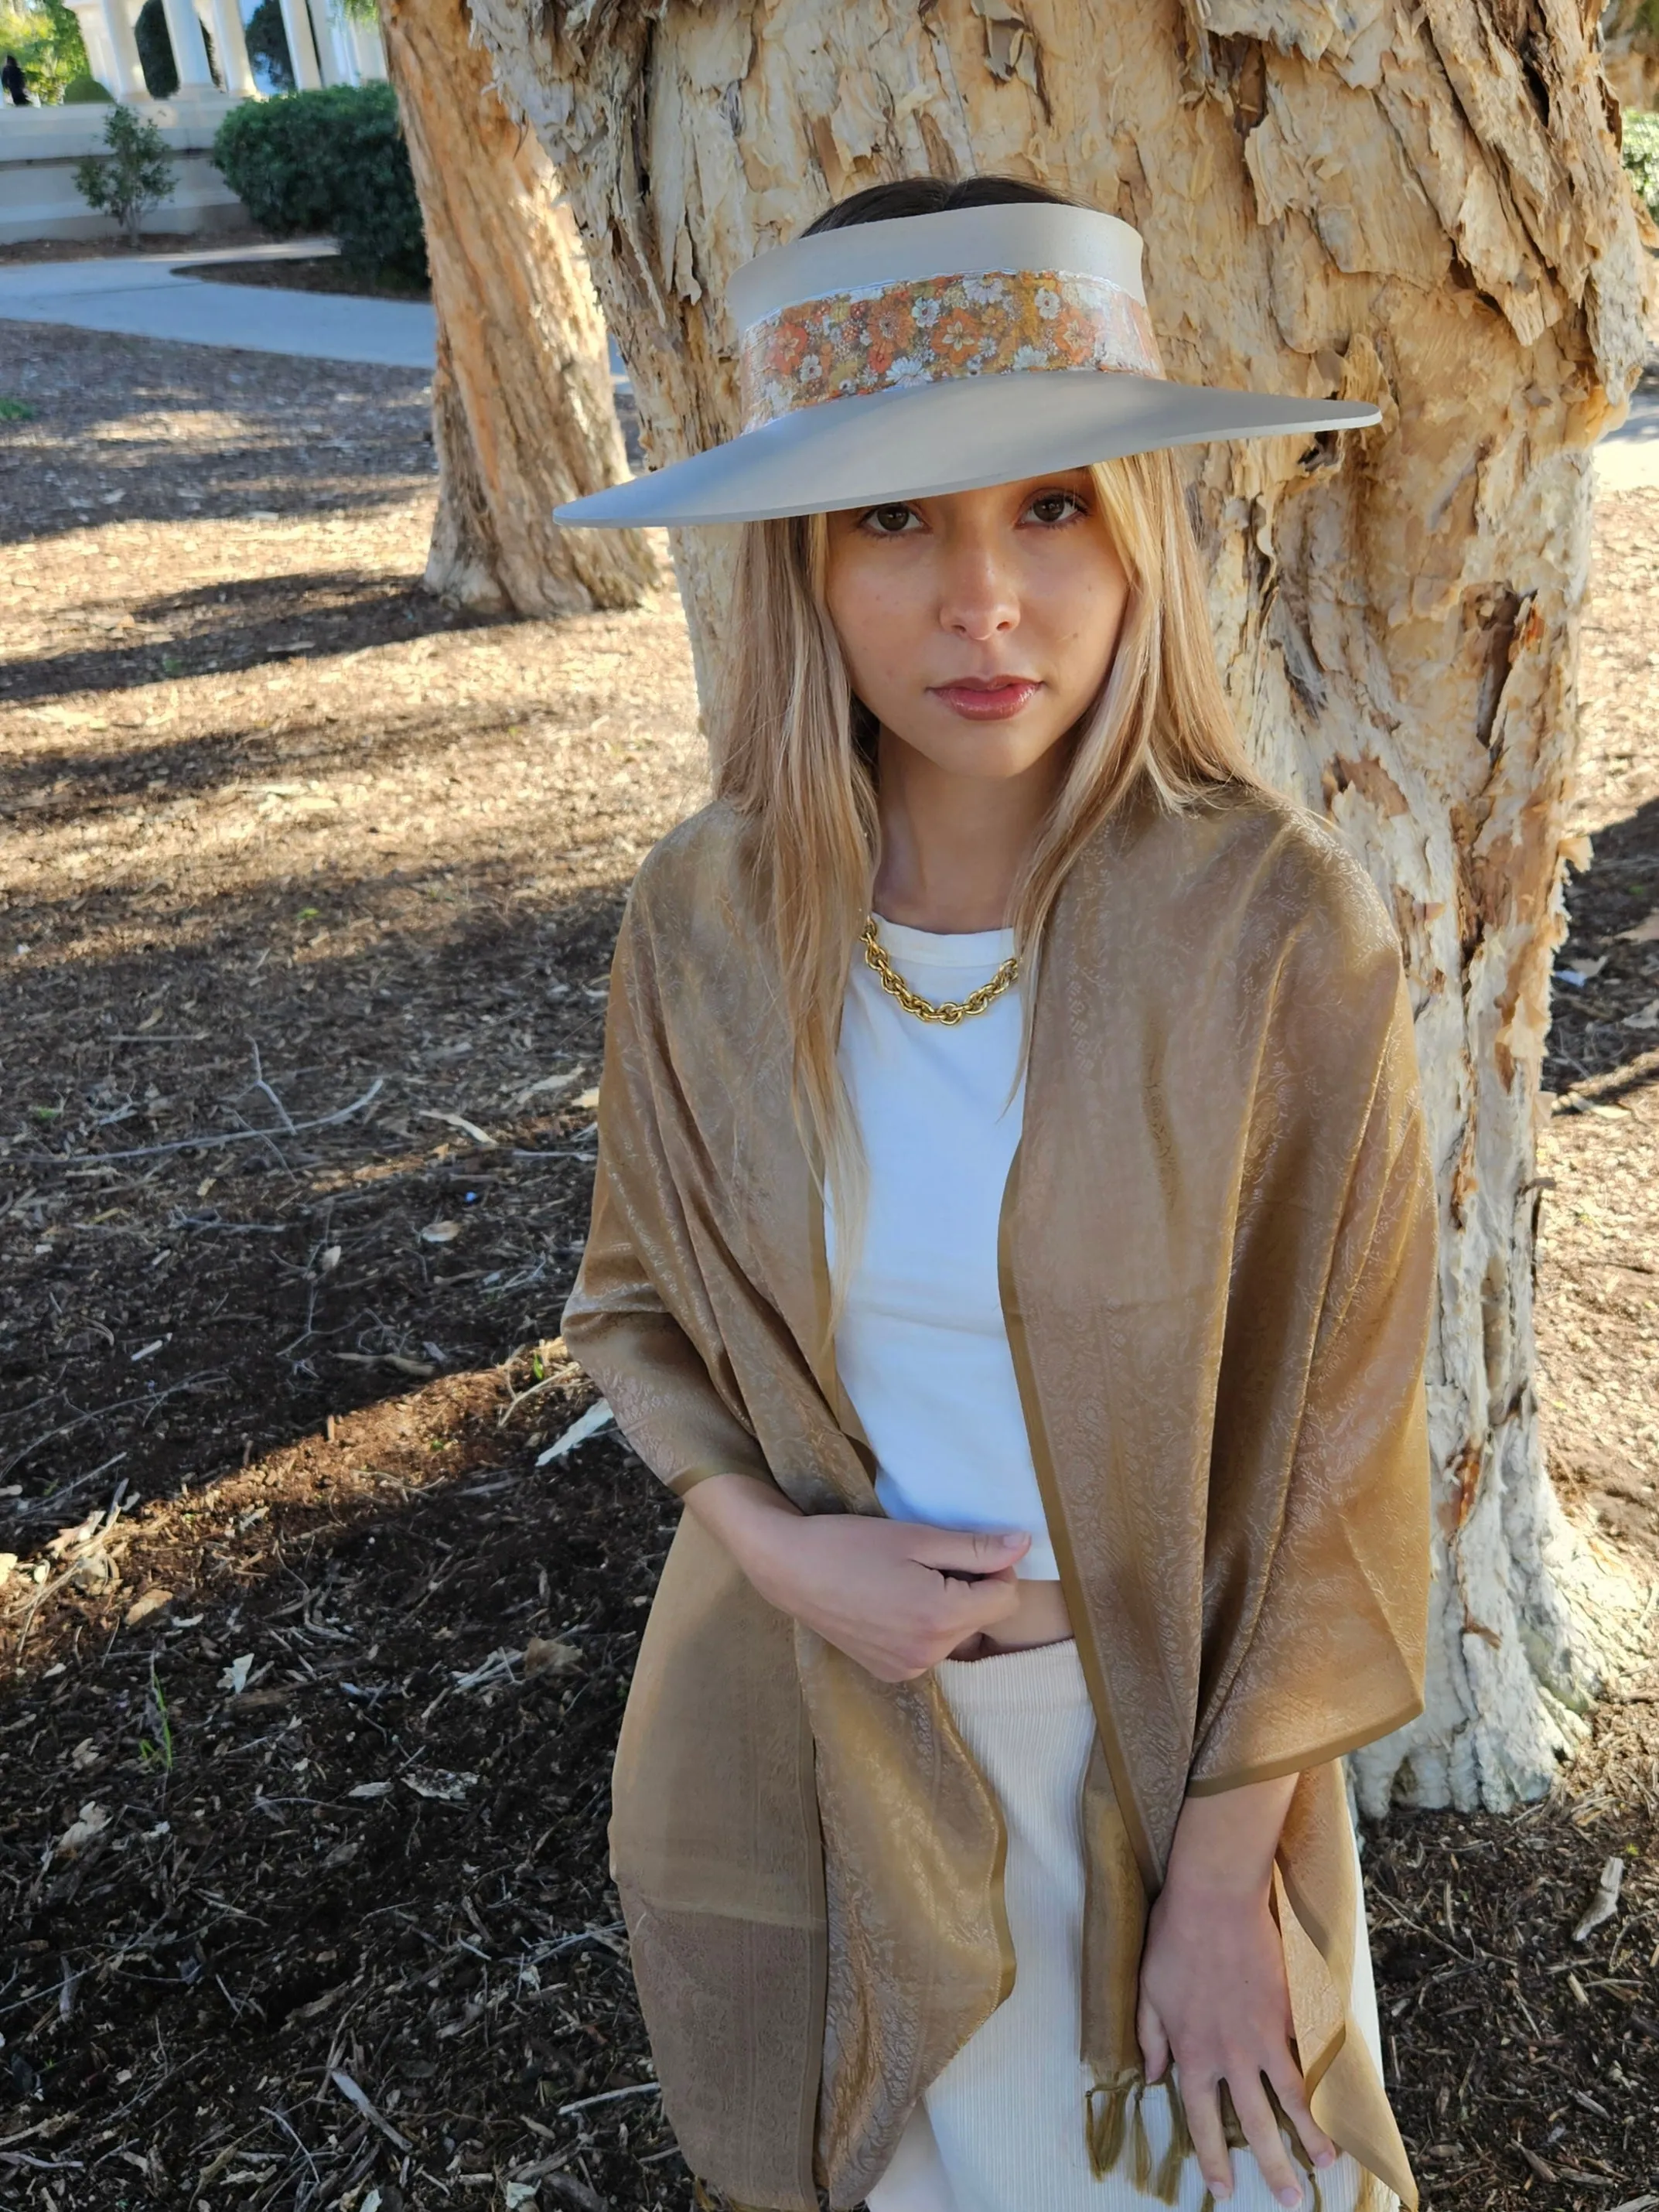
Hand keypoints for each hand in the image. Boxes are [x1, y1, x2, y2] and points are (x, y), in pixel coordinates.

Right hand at [682, 1474, 1030, 1679]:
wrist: (790, 1570)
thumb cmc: (851, 1544)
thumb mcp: (917, 1537)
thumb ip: (975, 1547)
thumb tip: (1024, 1545)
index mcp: (941, 1617)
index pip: (1007, 1597)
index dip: (993, 1567)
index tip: (959, 1549)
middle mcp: (930, 1654)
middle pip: (983, 1618)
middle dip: (970, 1588)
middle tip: (925, 1561)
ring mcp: (909, 1669)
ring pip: (958, 1634)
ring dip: (948, 1608)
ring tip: (905, 1581)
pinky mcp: (892, 1673)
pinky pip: (932, 1649)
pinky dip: (925, 1626)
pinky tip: (892, 1603)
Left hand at [1136, 1781, 1335, 2206]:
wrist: (1214, 1897)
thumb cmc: (1173, 1939)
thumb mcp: (1146, 1991)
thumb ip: (1150, 2038)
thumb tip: (1151, 2076)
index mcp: (1193, 2052)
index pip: (1201, 2119)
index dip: (1212, 2157)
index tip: (1222, 2189)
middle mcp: (1231, 2055)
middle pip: (1255, 2124)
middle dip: (1273, 2167)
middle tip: (1287, 2201)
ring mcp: (1265, 2035)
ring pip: (1293, 2098)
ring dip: (1311, 2135)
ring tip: (1324, 2163)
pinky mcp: (1291, 2011)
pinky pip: (1310, 2053)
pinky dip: (1324, 2080)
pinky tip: (1338, 2100)